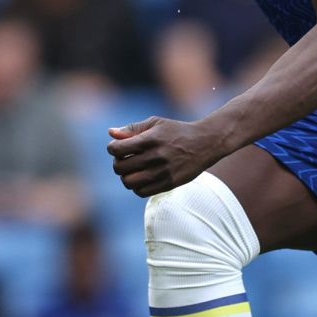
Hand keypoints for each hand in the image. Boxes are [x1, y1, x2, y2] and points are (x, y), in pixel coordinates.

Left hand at [107, 116, 222, 196]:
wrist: (205, 143)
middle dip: (117, 163)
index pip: (117, 149)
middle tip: (125, 160)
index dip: (112, 148)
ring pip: (129, 182)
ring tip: (132, 171)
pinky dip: (137, 187)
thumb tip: (110, 132)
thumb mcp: (156, 123)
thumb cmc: (176, 131)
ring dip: (126, 177)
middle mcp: (156, 156)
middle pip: (120, 167)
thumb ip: (132, 128)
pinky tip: (142, 178)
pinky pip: (142, 192)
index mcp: (151, 139)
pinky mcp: (169, 183)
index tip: (118, 148)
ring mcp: (163, 172)